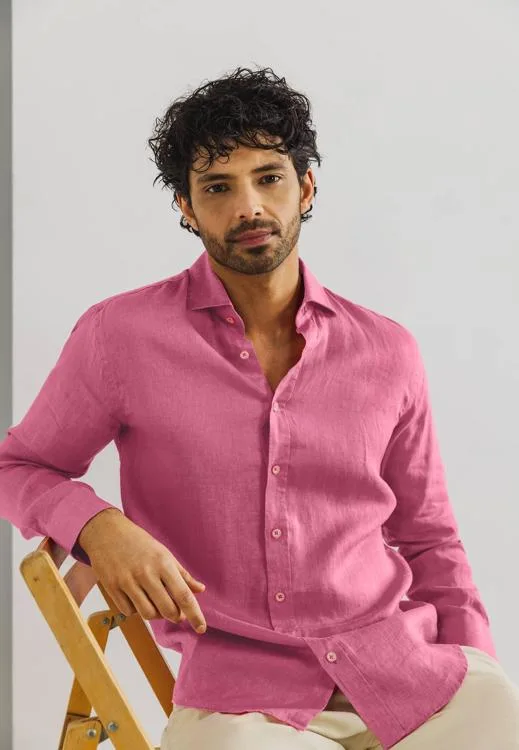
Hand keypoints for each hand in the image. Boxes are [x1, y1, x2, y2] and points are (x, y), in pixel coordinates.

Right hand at [78, 508, 206, 632]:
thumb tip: (200, 590)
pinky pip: (129, 611)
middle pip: (167, 609)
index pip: (183, 594)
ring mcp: (127, 581)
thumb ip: (182, 574)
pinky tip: (137, 598)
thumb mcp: (164, 553)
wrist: (107, 532)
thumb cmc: (139, 543)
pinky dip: (136, 610)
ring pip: (148, 614)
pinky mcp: (112, 588)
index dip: (194, 614)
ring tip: (157, 604)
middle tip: (177, 614)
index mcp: (163, 563)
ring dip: (156, 615)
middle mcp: (146, 573)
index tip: (201, 628)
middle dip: (175, 616)